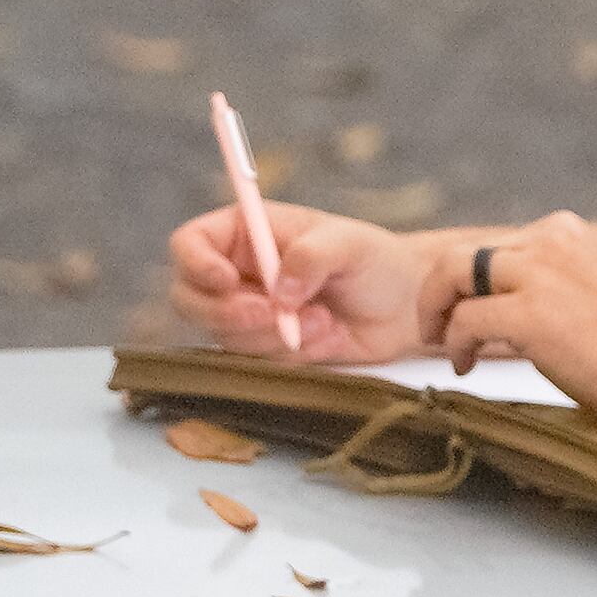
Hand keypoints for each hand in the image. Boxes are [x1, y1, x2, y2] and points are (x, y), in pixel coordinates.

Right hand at [164, 201, 438, 365]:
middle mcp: (236, 274)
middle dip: (228, 314)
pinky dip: (298, 355)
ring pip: (226, 338)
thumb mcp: (351, 243)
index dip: (196, 265)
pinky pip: (263, 362)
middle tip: (273, 313)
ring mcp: (249, 315)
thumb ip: (312, 256)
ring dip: (275, 336)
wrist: (406, 306)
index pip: (189, 244)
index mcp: (244, 234)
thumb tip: (280, 290)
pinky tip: (332, 337)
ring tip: (325, 319)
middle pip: (189, 300)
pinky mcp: (269, 348)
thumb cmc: (375, 261)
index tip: (227, 280)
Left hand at [435, 212, 596, 425]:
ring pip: (452, 275)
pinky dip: (456, 344)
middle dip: (438, 292)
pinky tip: (466, 365)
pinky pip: (465, 320)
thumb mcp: (583, 288)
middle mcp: (550, 241)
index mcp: (563, 231)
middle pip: (461, 255)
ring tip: (444, 346)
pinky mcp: (532, 313)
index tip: (463, 312)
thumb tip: (488, 296)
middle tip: (435, 329)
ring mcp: (540, 274)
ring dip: (437, 313)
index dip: (465, 282)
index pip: (490, 245)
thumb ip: (542, 278)